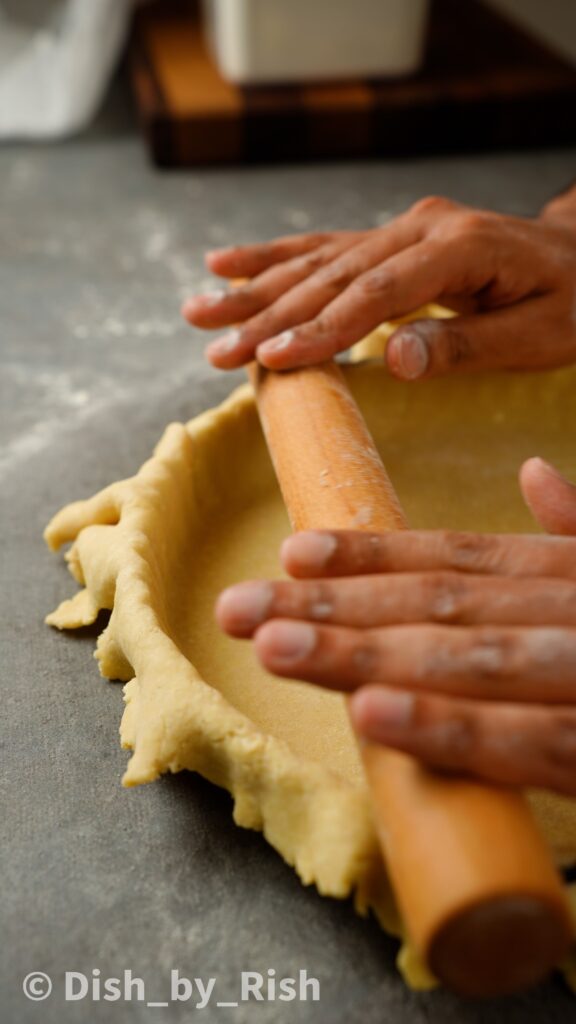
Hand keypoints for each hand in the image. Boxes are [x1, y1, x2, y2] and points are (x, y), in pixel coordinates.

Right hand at [183, 191, 575, 377]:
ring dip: (255, 287)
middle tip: (213, 348)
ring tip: (198, 311)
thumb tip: (393, 361)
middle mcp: (421, 227)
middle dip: (268, 314)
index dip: (320, 329)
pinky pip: (325, 247)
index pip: (375, 294)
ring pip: (317, 259)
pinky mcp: (392, 238)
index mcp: (459, 247)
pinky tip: (227, 264)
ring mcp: (403, 227)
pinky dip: (274, 258)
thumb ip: (465, 347)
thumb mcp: (537, 334)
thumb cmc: (569, 305)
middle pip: (332, 274)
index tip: (270, 360)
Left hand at [216, 458, 575, 794]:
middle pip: (433, 602)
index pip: (455, 557)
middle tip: (237, 609)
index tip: (289, 553)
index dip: (368, 554)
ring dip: (360, 653)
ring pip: (459, 659)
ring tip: (272, 647)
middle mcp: (569, 609)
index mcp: (567, 574)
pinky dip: (444, 727)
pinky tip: (368, 713)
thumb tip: (534, 471)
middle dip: (329, 605)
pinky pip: (521, 742)